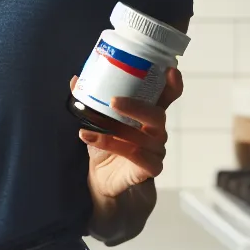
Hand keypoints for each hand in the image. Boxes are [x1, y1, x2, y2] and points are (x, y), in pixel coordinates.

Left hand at [70, 67, 183, 200]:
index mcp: (148, 114)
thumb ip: (90, 99)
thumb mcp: (96, 120)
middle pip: (158, 115)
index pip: (167, 96)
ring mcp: (156, 150)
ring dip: (116, 132)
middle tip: (114, 101)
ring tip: (89, 129)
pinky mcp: (151, 168)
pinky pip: (139, 158)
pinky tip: (94, 142)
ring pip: (143, 138)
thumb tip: (76, 80)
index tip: (171, 71)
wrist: (102, 177)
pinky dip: (115, 148)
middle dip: (137, 107)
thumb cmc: (106, 143)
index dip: (173, 85)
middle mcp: (156, 130)